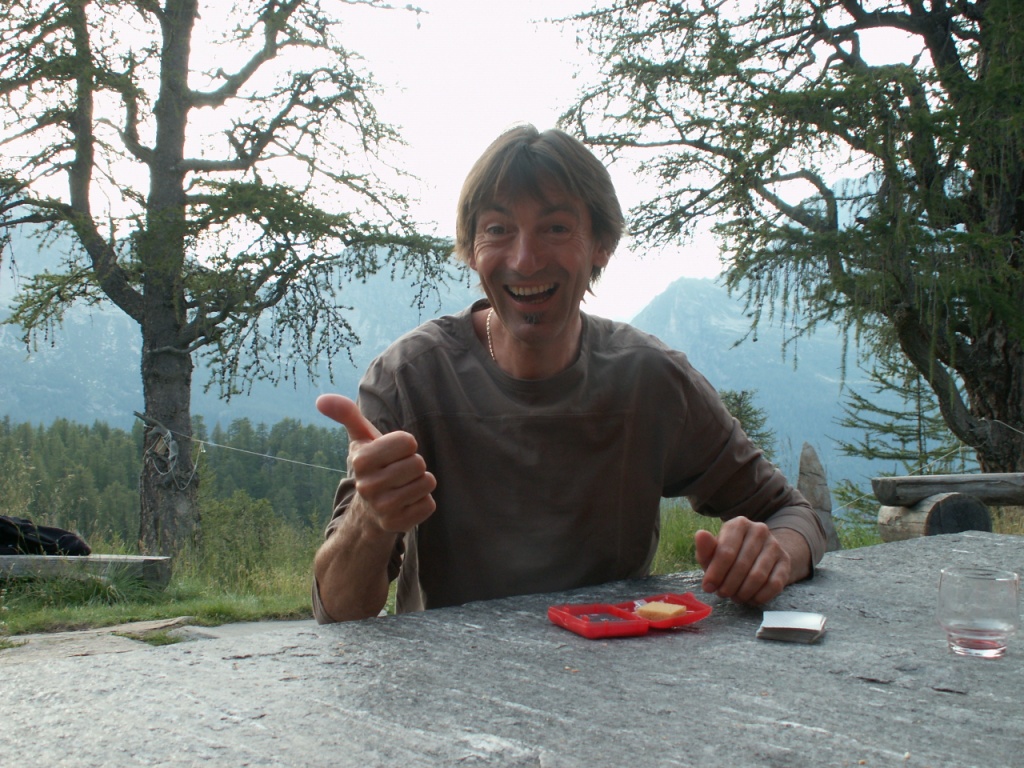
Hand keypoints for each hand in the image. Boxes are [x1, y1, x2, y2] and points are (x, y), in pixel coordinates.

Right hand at [316, 394, 435, 532]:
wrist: (369, 511)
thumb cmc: (373, 466)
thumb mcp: (361, 439)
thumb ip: (346, 414)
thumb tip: (322, 399)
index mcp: (360, 461)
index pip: (408, 442)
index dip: (405, 445)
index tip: (393, 454)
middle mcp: (368, 486)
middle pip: (418, 463)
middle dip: (413, 465)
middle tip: (398, 473)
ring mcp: (382, 508)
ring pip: (427, 482)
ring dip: (420, 483)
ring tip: (402, 487)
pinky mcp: (397, 525)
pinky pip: (429, 504)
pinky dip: (423, 502)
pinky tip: (406, 503)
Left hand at [694, 518, 792, 605]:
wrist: (758, 555)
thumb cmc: (728, 555)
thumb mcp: (713, 552)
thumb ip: (705, 547)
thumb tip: (700, 534)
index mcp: (739, 524)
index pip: (726, 551)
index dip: (715, 573)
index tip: (708, 587)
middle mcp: (759, 530)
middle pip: (742, 565)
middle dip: (729, 585)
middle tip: (722, 594)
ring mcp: (775, 545)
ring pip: (758, 576)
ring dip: (743, 592)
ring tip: (735, 597)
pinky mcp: (786, 561)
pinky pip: (774, 584)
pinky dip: (760, 596)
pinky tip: (750, 599)